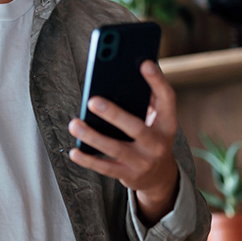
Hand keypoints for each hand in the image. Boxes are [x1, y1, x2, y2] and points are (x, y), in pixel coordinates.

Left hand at [67, 60, 179, 225]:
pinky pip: (105, 168)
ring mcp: (143, 162)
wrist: (160, 177)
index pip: (167, 99)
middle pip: (136, 128)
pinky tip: (74, 151)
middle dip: (114, 114)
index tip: (144, 63)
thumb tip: (124, 74)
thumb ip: (146, 99)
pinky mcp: (128, 175)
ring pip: (116, 149)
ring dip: (93, 137)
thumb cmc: (151, 137)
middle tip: (92, 100)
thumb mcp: (157, 120)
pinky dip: (88, 160)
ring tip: (74, 124)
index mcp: (167, 124)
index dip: (157, 81)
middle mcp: (157, 144)